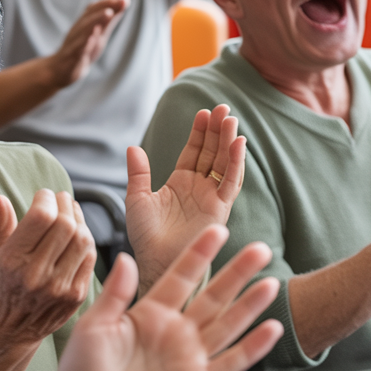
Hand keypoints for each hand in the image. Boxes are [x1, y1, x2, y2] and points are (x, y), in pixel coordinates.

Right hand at [0, 190, 96, 345]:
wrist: (12, 327)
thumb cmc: (1, 283)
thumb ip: (0, 225)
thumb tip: (1, 198)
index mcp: (13, 260)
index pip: (41, 217)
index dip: (47, 198)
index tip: (44, 195)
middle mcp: (37, 274)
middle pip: (65, 225)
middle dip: (65, 205)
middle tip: (61, 199)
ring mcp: (59, 287)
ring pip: (83, 239)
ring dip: (80, 220)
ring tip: (71, 213)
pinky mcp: (76, 295)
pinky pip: (90, 258)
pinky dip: (86, 241)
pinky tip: (78, 234)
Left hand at [36, 227, 282, 370]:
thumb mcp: (93, 326)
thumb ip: (115, 294)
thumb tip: (127, 258)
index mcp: (148, 313)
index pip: (180, 276)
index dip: (199, 254)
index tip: (217, 231)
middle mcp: (173, 331)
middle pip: (212, 296)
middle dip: (236, 273)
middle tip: (260, 249)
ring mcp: (187, 357)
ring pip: (226, 325)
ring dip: (249, 305)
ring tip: (271, 282)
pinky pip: (229, 363)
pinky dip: (251, 349)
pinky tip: (270, 330)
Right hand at [47, 0, 128, 87]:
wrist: (60, 70)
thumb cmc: (83, 47)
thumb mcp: (100, 30)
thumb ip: (112, 13)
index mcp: (86, 22)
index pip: (98, 7)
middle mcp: (79, 29)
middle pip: (91, 15)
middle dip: (106, 6)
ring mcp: (74, 43)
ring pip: (84, 30)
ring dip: (96, 21)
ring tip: (108, 13)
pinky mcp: (71, 58)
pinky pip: (77, 50)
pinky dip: (85, 43)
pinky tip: (92, 38)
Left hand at [125, 106, 244, 296]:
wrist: (155, 261)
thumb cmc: (145, 236)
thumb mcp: (137, 199)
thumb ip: (138, 173)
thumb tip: (132, 147)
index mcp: (180, 182)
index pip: (194, 151)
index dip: (200, 132)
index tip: (204, 112)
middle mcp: (199, 187)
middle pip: (212, 153)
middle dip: (218, 131)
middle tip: (223, 108)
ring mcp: (211, 197)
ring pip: (224, 164)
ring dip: (229, 142)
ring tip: (231, 120)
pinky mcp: (220, 209)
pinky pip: (230, 183)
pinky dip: (236, 164)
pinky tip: (238, 145)